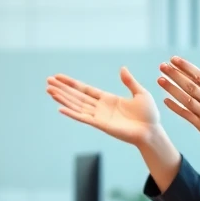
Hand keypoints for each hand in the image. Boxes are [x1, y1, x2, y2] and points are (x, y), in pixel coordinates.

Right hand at [47, 68, 162, 146]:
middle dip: (62, 89)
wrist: (151, 132)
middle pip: (76, 96)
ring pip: (76, 105)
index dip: (71, 83)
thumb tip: (122, 68)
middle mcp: (100, 107)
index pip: (85, 89)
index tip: (59, 77)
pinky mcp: (101, 125)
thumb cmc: (148, 115)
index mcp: (107, 99)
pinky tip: (60, 108)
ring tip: (49, 91)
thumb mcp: (140, 93)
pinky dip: (71, 113)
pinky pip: (83, 118)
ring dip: (63, 98)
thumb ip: (129, 81)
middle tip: (48, 81)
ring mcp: (99, 116)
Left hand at [157, 56, 199, 166]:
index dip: (186, 67)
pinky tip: (165, 99)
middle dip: (175, 75)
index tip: (174, 59)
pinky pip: (185, 115)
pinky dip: (175, 107)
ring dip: (171, 89)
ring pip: (186, 100)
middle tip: (162, 66)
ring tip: (159, 79)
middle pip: (190, 86)